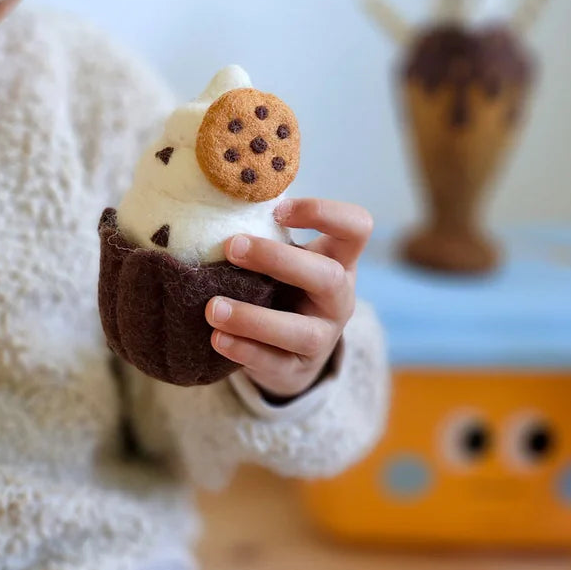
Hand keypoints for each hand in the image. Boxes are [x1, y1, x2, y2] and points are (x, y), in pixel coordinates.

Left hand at [204, 197, 373, 400]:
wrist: (291, 353)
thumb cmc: (284, 288)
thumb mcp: (288, 260)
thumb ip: (267, 234)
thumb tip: (214, 200)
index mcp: (339, 261)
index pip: (357, 227)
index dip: (324, 213)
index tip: (278, 210)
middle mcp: (339, 298)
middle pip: (327, 277)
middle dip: (278, 260)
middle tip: (231, 247)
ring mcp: (323, 337)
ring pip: (300, 331)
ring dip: (254, 318)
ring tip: (213, 308)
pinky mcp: (297, 369)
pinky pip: (274, 362)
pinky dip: (244, 350)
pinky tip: (217, 338)